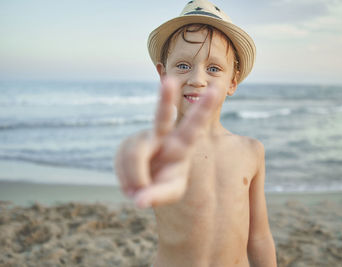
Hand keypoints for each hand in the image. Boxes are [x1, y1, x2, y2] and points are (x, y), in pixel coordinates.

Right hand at [114, 77, 216, 207]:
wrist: (148, 181)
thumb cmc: (166, 182)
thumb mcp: (171, 191)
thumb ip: (158, 196)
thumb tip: (140, 201)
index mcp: (182, 144)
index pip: (195, 125)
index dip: (204, 108)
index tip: (216, 88)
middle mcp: (163, 136)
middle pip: (163, 116)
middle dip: (166, 99)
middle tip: (170, 81)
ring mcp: (144, 138)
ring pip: (135, 154)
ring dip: (135, 178)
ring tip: (139, 192)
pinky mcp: (127, 144)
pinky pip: (121, 162)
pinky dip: (125, 179)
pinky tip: (132, 185)